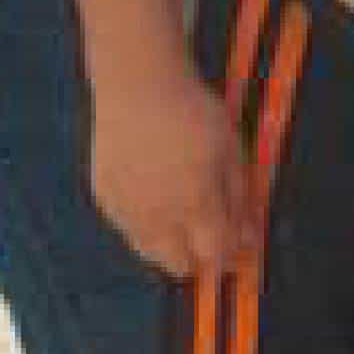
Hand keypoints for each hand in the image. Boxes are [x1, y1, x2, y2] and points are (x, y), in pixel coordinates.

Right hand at [90, 58, 258, 279]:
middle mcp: (157, 217)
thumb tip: (250, 236)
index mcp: (195, 205)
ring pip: (149, 252)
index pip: (215, 254)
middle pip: (178, 266)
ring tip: (186, 218)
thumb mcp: (232, 151)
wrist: (138, 87)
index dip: (232, 258)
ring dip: (171, 247)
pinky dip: (146, 226)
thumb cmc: (195, 113)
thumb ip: (240, 198)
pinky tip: (157, 200)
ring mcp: (125, 211)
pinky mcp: (104, 199)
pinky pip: (127, 228)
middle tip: (214, 238)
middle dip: (200, 261)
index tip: (242, 250)